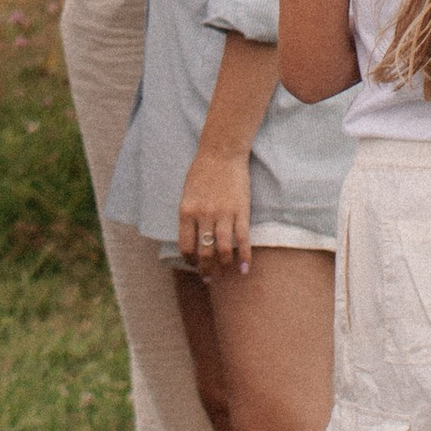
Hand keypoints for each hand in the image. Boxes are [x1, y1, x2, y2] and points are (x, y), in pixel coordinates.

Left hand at [178, 145, 251, 274]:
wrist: (222, 152)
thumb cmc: (202, 171)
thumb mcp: (187, 193)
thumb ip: (189, 215)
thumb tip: (192, 238)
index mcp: (186, 211)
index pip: (186, 245)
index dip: (190, 259)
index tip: (194, 264)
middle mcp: (203, 215)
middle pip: (204, 252)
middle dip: (206, 269)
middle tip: (209, 278)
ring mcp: (223, 214)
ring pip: (223, 250)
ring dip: (224, 266)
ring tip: (225, 273)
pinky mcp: (241, 211)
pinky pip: (243, 240)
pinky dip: (244, 257)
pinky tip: (245, 268)